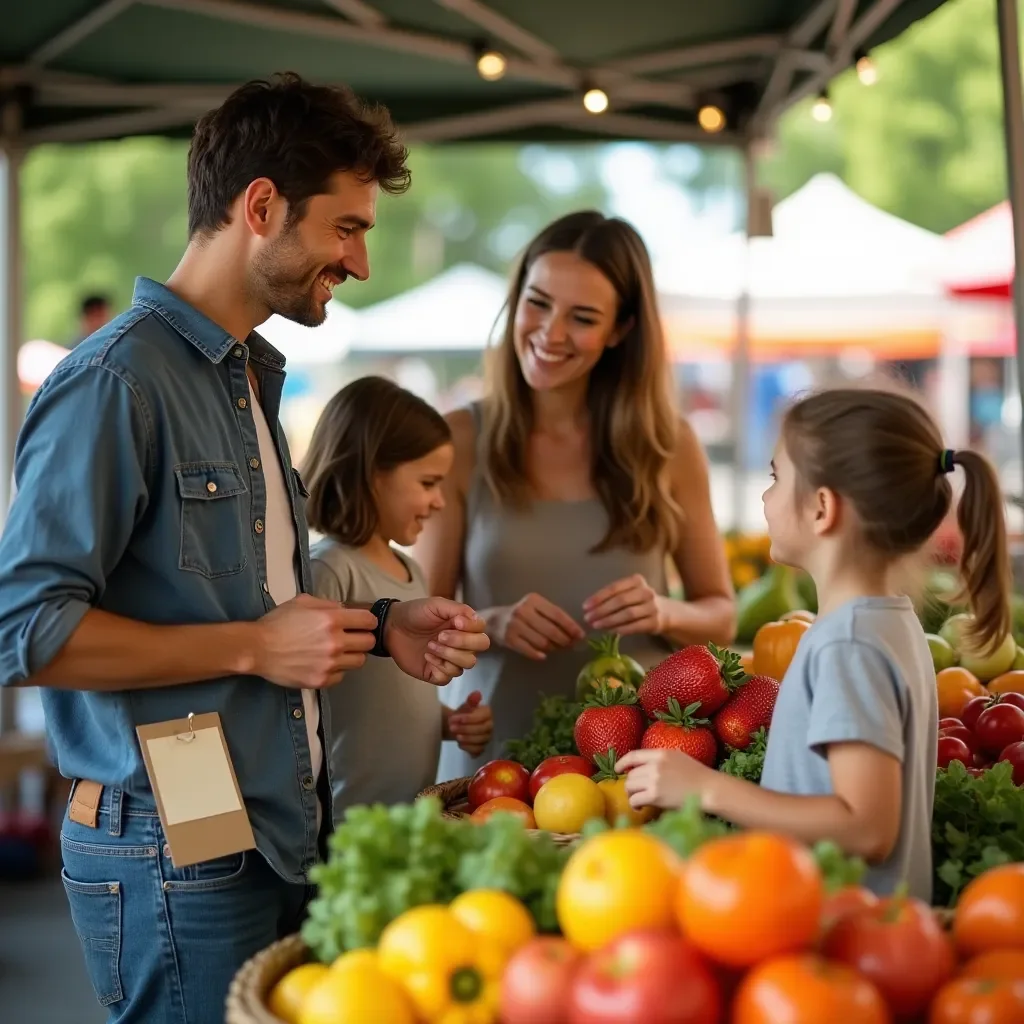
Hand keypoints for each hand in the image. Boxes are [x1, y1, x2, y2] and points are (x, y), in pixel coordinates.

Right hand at [252, 593, 376, 688]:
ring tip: (338, 652)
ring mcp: (329, 664)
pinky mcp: (321, 680)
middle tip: (352, 638)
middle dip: (363, 638)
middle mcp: (335, 642)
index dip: (367, 621)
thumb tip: (344, 609)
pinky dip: (336, 670)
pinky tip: (324, 664)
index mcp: (331, 620)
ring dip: (352, 655)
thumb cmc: (278, 623)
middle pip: (369, 643)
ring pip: (359, 661)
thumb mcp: (302, 602)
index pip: (368, 621)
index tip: (362, 624)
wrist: (257, 649)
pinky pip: (341, 676)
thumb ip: (327, 604)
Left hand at [386, 597, 489, 685]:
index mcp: (464, 627)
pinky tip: (427, 656)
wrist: (393, 627)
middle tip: (440, 636)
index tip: (455, 622)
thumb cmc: (415, 613)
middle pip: (479, 649)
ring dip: (448, 654)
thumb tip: (475, 620)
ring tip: (430, 645)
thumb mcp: (437, 605)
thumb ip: (459, 609)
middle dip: (461, 643)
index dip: (471, 629)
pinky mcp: (437, 672)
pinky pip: (448, 677)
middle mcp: (461, 644)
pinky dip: (439, 667)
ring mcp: (450, 659)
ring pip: (466, 665)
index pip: (482, 632)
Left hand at [445, 691, 492, 756]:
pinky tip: (460, 744)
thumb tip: (477, 693)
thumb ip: (471, 701)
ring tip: (455, 736)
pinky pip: (478, 751)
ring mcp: (486, 738)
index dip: (469, 718)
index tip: (455, 718)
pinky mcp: (482, 748)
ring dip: (467, 739)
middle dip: (466, 729)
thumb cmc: (462, 714)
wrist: (456, 725)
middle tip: (452, 727)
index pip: (482, 717)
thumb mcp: (465, 706)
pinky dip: (469, 748)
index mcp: (488, 714)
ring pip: (480, 741)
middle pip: (482, 730)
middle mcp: (490, 726)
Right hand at [491, 593, 585, 660]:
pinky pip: (530, 650)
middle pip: (551, 630)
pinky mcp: (509, 639)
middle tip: (571, 645)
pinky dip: (539, 654)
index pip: (557, 614)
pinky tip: (544, 655)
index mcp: (534, 600)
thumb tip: (575, 633)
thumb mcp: (536, 608)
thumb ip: (553, 617)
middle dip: (564, 640)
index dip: (571, 626)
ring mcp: (515, 625)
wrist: (495, 620)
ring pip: (542, 642)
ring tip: (557, 649)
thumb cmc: (522, 614)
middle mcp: (523, 611)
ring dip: (553, 648)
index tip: (581, 635)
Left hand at [583, 574, 665, 635]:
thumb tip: (590, 608)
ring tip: (596, 625)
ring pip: (627, 614)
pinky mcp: (655, 622)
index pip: (614, 588)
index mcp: (637, 581)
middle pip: (620, 601)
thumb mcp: (630, 592)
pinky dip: (621, 629)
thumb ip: (614, 596)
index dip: (598, 597)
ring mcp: (652, 607)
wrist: (666, 612)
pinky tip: (610, 631)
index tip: (585, 606)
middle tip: (588, 618)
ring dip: (609, 620)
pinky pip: (635, 626)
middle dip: (601, 610)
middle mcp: (646, 592)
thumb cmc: (641, 601)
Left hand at [616, 748, 714, 810]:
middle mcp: (655, 765)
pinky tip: (641, 808)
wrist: (709, 789)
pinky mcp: (655, 795)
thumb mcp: (679, 758)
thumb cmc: (698, 776)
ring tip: (639, 800)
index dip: (622, 762)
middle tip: (637, 793)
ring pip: (630, 786)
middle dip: (632, 785)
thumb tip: (645, 765)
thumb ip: (662, 759)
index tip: (617, 769)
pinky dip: (635, 804)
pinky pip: (635, 799)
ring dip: (632, 795)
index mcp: (661, 754)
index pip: (634, 755)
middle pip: (631, 775)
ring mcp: (654, 779)